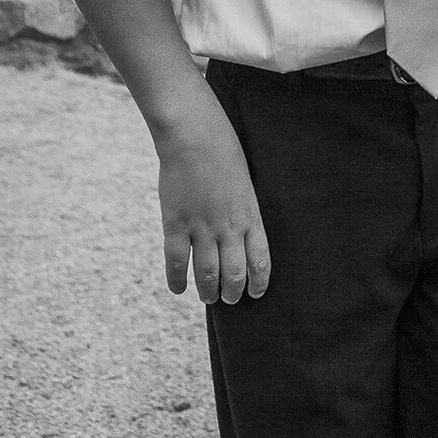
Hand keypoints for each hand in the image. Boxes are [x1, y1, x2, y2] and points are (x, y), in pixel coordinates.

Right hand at [156, 101, 270, 303]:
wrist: (195, 137)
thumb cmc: (223, 154)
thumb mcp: (244, 184)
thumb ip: (242, 210)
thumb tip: (238, 230)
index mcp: (251, 217)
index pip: (261, 260)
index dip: (259, 282)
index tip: (256, 294)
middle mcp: (229, 228)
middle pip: (235, 273)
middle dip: (233, 292)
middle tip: (230, 299)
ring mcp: (202, 228)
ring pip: (207, 273)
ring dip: (209, 291)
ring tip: (208, 299)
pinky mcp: (176, 224)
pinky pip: (177, 261)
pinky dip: (177, 280)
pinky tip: (178, 290)